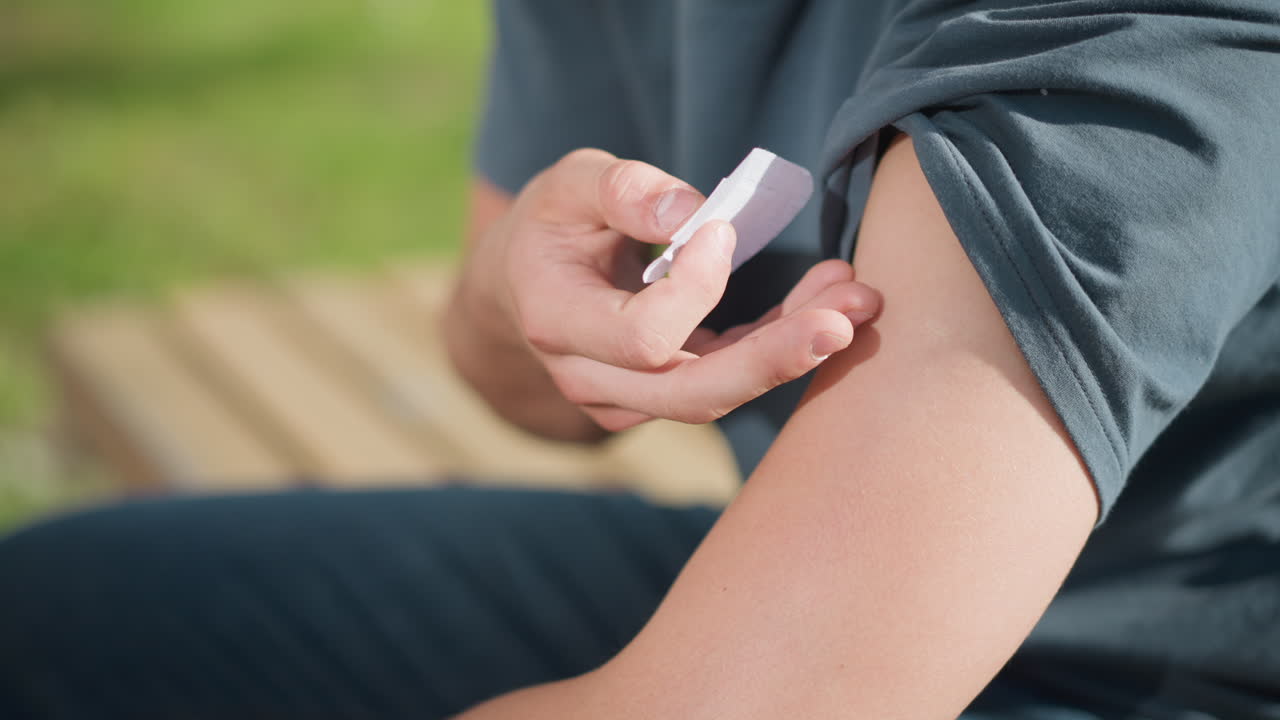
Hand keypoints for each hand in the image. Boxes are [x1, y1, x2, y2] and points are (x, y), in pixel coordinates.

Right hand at [462, 148, 879, 431]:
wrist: (526, 284)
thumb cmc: (552, 224)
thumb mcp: (570, 184)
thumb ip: (621, 190)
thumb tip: (690, 214)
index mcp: (558, 322)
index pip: (639, 338)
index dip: (693, 292)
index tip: (723, 230)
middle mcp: (590, 378)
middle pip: (692, 393)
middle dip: (774, 358)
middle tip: (846, 316)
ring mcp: (627, 400)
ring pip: (721, 393)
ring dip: (793, 348)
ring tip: (857, 300)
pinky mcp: (664, 397)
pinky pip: (729, 378)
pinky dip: (781, 342)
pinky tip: (829, 301)